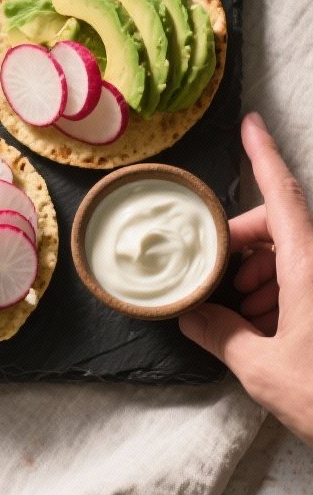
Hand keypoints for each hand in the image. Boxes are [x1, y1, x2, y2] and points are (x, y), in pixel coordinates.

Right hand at [180, 112, 312, 445]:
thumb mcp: (264, 370)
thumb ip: (221, 334)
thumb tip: (192, 314)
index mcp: (309, 264)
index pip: (281, 193)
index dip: (263, 154)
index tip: (251, 124)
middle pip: (281, 227)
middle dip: (245, 245)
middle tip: (218, 279)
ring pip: (297, 255)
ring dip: (264, 276)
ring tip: (242, 317)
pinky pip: (310, 280)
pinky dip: (285, 294)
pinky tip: (266, 330)